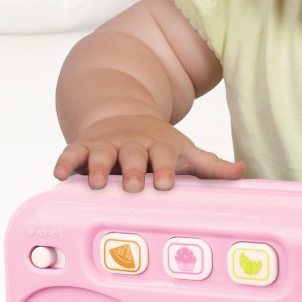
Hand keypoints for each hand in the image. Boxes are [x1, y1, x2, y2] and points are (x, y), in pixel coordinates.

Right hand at [53, 113, 245, 190]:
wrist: (123, 115)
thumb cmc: (159, 144)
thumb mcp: (185, 151)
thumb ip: (211, 165)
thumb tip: (242, 171)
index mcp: (159, 146)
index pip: (163, 157)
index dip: (164, 168)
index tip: (165, 182)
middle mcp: (132, 144)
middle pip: (132, 156)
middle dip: (131, 170)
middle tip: (131, 186)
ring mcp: (106, 144)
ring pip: (100, 155)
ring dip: (96, 167)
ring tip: (93, 183)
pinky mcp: (84, 146)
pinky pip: (71, 153)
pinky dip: (64, 161)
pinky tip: (59, 174)